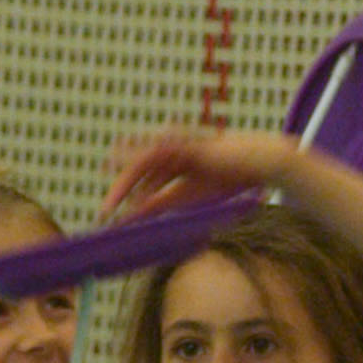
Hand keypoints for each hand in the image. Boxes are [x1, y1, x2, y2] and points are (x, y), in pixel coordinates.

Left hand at [100, 126, 301, 219]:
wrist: (259, 163)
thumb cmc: (231, 178)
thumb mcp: (189, 197)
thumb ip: (162, 203)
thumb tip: (135, 216)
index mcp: (172, 162)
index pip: (142, 178)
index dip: (125, 195)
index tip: (110, 215)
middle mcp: (170, 151)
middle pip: (137, 170)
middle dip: (119, 190)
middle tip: (103, 212)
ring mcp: (177, 146)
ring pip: (142, 164)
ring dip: (124, 185)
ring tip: (111, 206)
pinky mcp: (186, 146)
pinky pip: (158, 161)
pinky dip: (146, 180)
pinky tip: (137, 198)